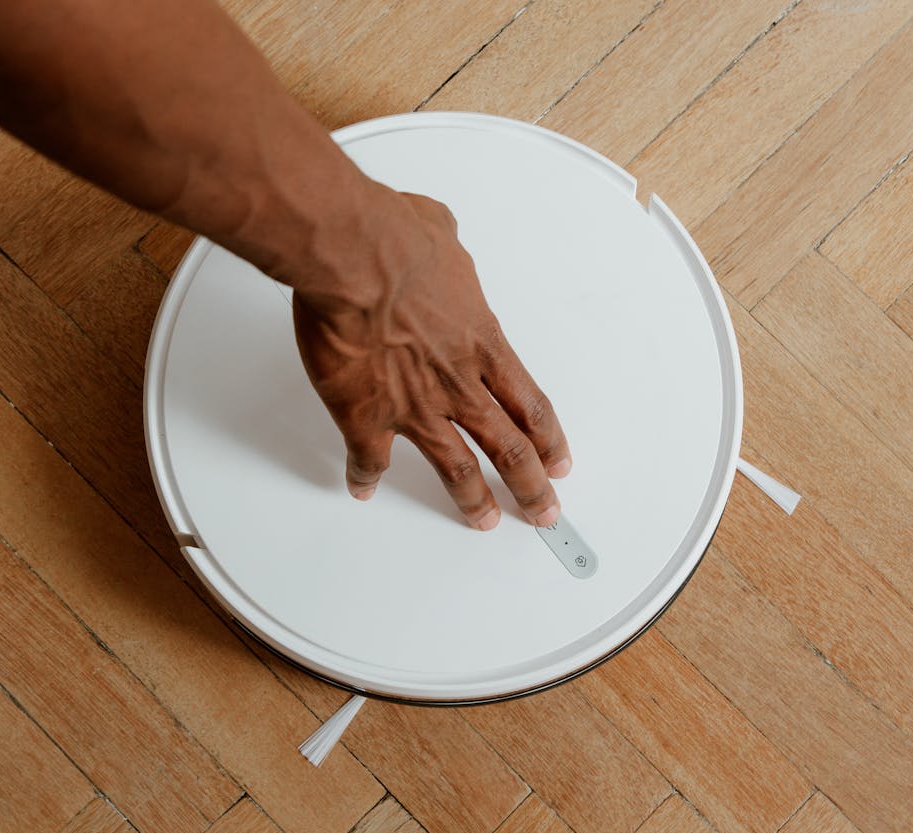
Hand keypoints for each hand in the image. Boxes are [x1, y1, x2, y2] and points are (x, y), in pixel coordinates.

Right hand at [291, 186, 570, 530]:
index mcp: (483, 343)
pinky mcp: (366, 415)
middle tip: (544, 511)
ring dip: (474, 501)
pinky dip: (366, 477)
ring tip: (484, 521)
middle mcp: (459, 383)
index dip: (550, 440)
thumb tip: (435, 235)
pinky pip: (370, 460)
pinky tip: (363, 488)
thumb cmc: (396, 240)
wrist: (352, 256)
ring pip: (458, 470)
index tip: (560, 461)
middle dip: (532, 487)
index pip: (532, 405)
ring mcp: (416, 406)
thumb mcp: (438, 231)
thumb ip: (445, 249)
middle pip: (511, 449)